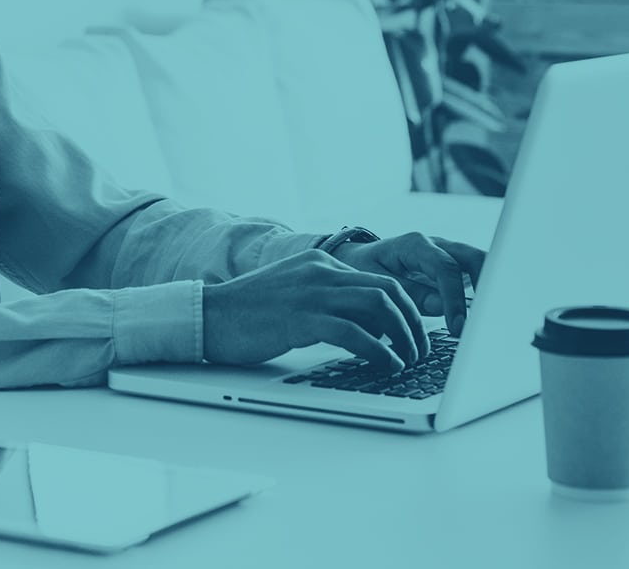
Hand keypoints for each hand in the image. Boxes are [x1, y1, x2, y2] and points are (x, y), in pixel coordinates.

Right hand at [202, 249, 428, 370]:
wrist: (207, 316)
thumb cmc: (248, 315)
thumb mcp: (294, 296)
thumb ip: (326, 301)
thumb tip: (366, 327)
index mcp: (320, 263)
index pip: (379, 279)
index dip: (404, 308)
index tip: (414, 333)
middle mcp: (321, 271)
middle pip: (388, 290)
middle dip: (413, 322)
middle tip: (421, 350)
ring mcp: (311, 292)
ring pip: (379, 307)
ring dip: (403, 337)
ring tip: (410, 361)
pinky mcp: (301, 317)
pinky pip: (354, 332)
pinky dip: (379, 350)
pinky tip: (388, 365)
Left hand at [332, 233, 484, 336]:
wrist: (359, 259)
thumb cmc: (364, 269)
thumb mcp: (376, 281)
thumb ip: (408, 293)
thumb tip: (440, 306)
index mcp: (415, 245)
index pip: (445, 269)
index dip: (454, 299)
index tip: (457, 327)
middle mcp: (436, 245)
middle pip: (473, 258)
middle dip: (486, 287)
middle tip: (485, 321)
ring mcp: (448, 253)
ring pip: (480, 264)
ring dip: (489, 289)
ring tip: (490, 320)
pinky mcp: (453, 266)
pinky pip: (475, 275)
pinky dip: (484, 292)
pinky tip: (485, 317)